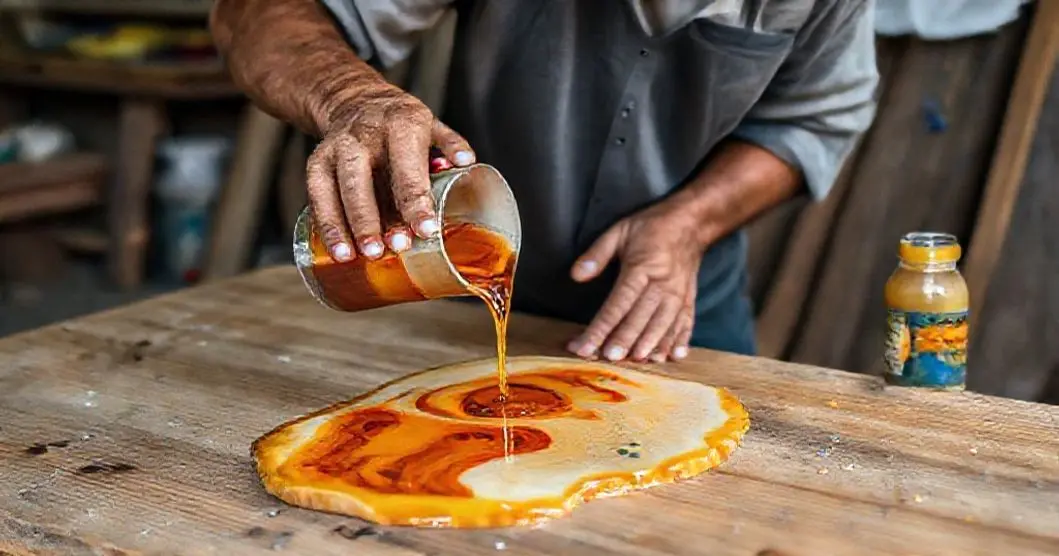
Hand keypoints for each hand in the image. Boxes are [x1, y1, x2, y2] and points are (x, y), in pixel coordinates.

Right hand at [306, 81, 475, 261]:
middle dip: (374, 218)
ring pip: (335, 188)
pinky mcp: (317, 162)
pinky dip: (326, 224)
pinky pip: (317, 195)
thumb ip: (449, 143)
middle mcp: (363, 134)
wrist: (356, 100)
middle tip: (392, 248)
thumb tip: (468, 162)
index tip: (426, 230)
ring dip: (344, 225)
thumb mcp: (431, 124)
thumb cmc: (400, 122)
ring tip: (355, 256)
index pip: (407, 168)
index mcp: (400, 124)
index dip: (417, 202)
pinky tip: (338, 250)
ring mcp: (336, 148)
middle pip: (362, 179)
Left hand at [566, 200, 706, 362]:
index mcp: (641, 268)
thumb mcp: (619, 231)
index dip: (601, 327)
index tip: (587, 345)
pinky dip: (680, 341)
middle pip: (640, 318)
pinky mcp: (689, 300)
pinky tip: (673, 358)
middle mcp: (662, 285)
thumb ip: (597, 254)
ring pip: (664, 325)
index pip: (618, 304)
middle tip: (608, 359)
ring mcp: (678, 295)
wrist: (692, 222)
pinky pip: (686, 323)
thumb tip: (576, 275)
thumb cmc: (651, 227)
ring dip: (650, 345)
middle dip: (624, 340)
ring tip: (636, 362)